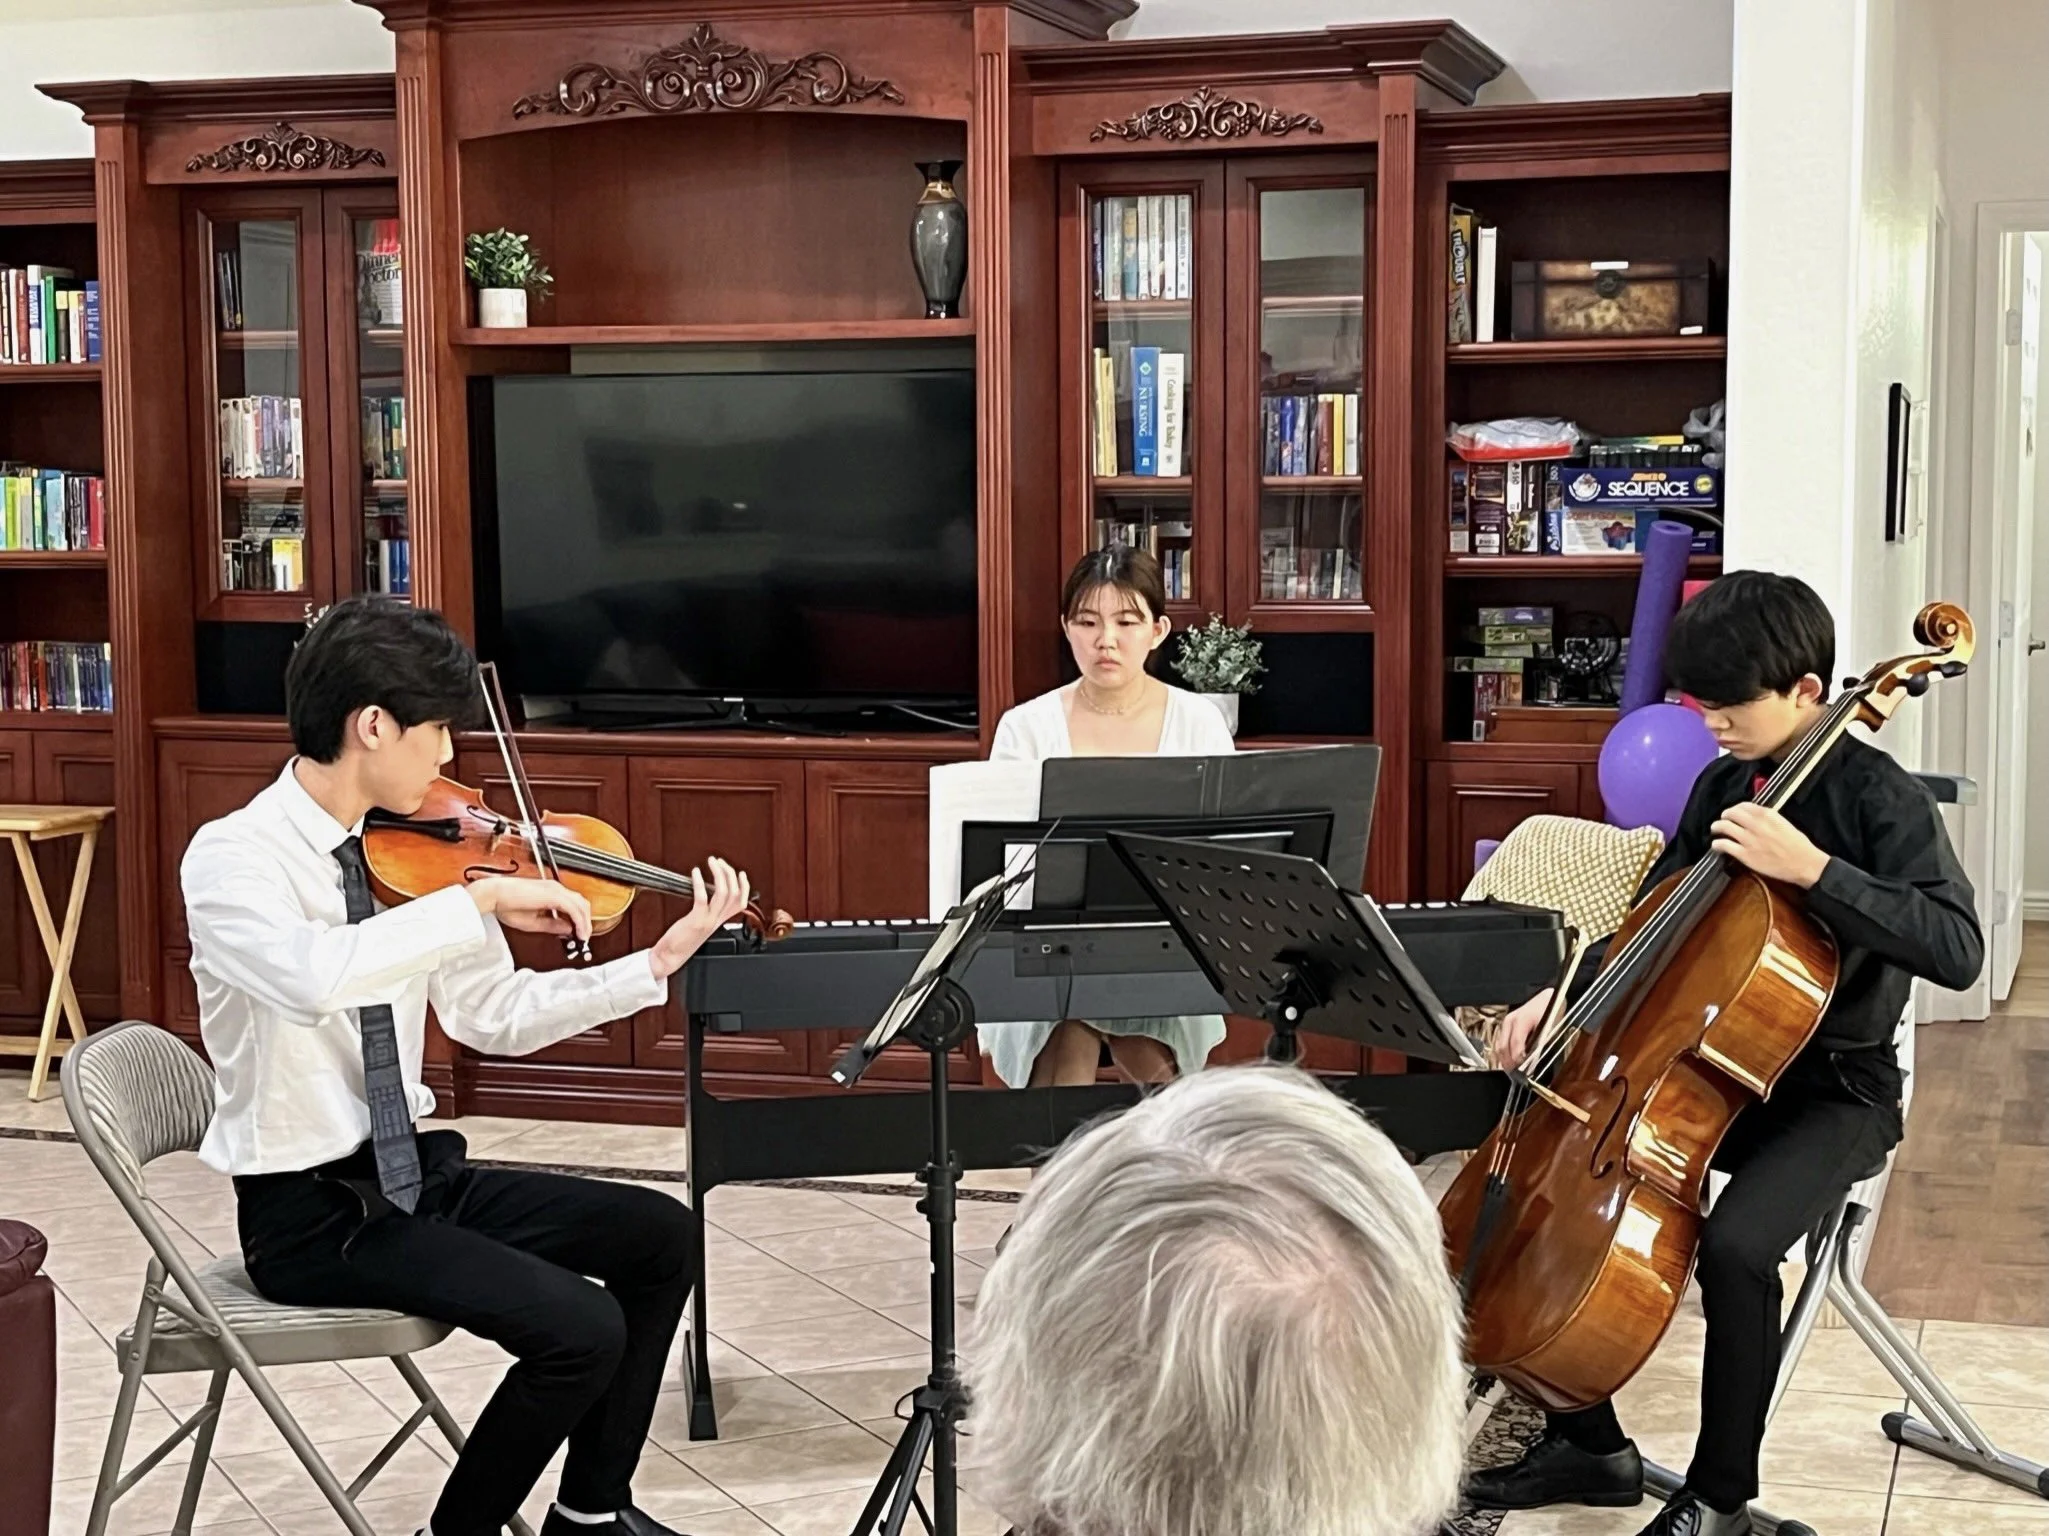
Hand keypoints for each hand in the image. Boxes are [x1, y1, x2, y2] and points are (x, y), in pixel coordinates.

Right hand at [469, 876, 592, 940]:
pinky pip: (574, 909)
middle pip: (581, 904)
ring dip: (585, 923)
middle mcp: (556, 888)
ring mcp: (556, 890)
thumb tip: (569, 929)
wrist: (493, 894)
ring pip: (581, 906)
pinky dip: (580, 922)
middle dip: (586, 922)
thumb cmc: (506, 905)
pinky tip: (579, 933)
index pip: (574, 904)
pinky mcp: (554, 895)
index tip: (579, 934)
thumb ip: (552, 925)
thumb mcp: (534, 921)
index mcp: (551, 892)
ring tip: (583, 938)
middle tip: (583, 938)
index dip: (580, 920)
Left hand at [648, 857, 752, 980]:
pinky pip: (703, 898)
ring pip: (723, 893)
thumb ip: (707, 912)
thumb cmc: (680, 942)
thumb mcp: (700, 925)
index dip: (744, 886)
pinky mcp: (695, 921)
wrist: (670, 958)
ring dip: (719, 873)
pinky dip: (700, 882)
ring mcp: (707, 921)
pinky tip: (695, 873)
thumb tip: (706, 893)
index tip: (740, 873)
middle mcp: (716, 920)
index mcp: (719, 922)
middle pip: (735, 894)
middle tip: (719, 862)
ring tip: (712, 862)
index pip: (741, 902)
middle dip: (730, 873)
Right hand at [1491, 987, 1552, 1070]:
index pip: (1515, 1044)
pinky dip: (1504, 1054)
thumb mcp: (1551, 1027)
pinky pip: (1501, 1042)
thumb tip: (1534, 1060)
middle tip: (1516, 1076)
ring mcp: (1506, 1023)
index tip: (1523, 1072)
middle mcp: (1510, 1021)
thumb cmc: (1551, 1010)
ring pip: (1499, 1046)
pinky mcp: (1506, 1026)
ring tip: (1513, 1072)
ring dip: (1504, 1060)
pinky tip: (1511, 1061)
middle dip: (1509, 1063)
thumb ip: (1541, 1043)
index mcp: (1521, 1020)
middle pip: (1503, 1047)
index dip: (1518, 1060)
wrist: (1547, 997)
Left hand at [1710, 802, 1829, 887]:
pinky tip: (1716, 846)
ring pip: (1724, 827)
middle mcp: (1756, 824)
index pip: (1744, 805)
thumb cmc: (1799, 845)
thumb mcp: (1784, 823)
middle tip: (1723, 819)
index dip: (1736, 808)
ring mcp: (1749, 840)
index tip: (1734, 812)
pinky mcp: (1745, 855)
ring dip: (1716, 827)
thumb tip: (1754, 817)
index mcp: (1768, 815)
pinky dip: (1717, 844)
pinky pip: (1724, 845)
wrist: (1805, 864)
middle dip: (1725, 816)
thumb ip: (1768, 818)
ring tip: (1715, 829)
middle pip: (1731, 814)